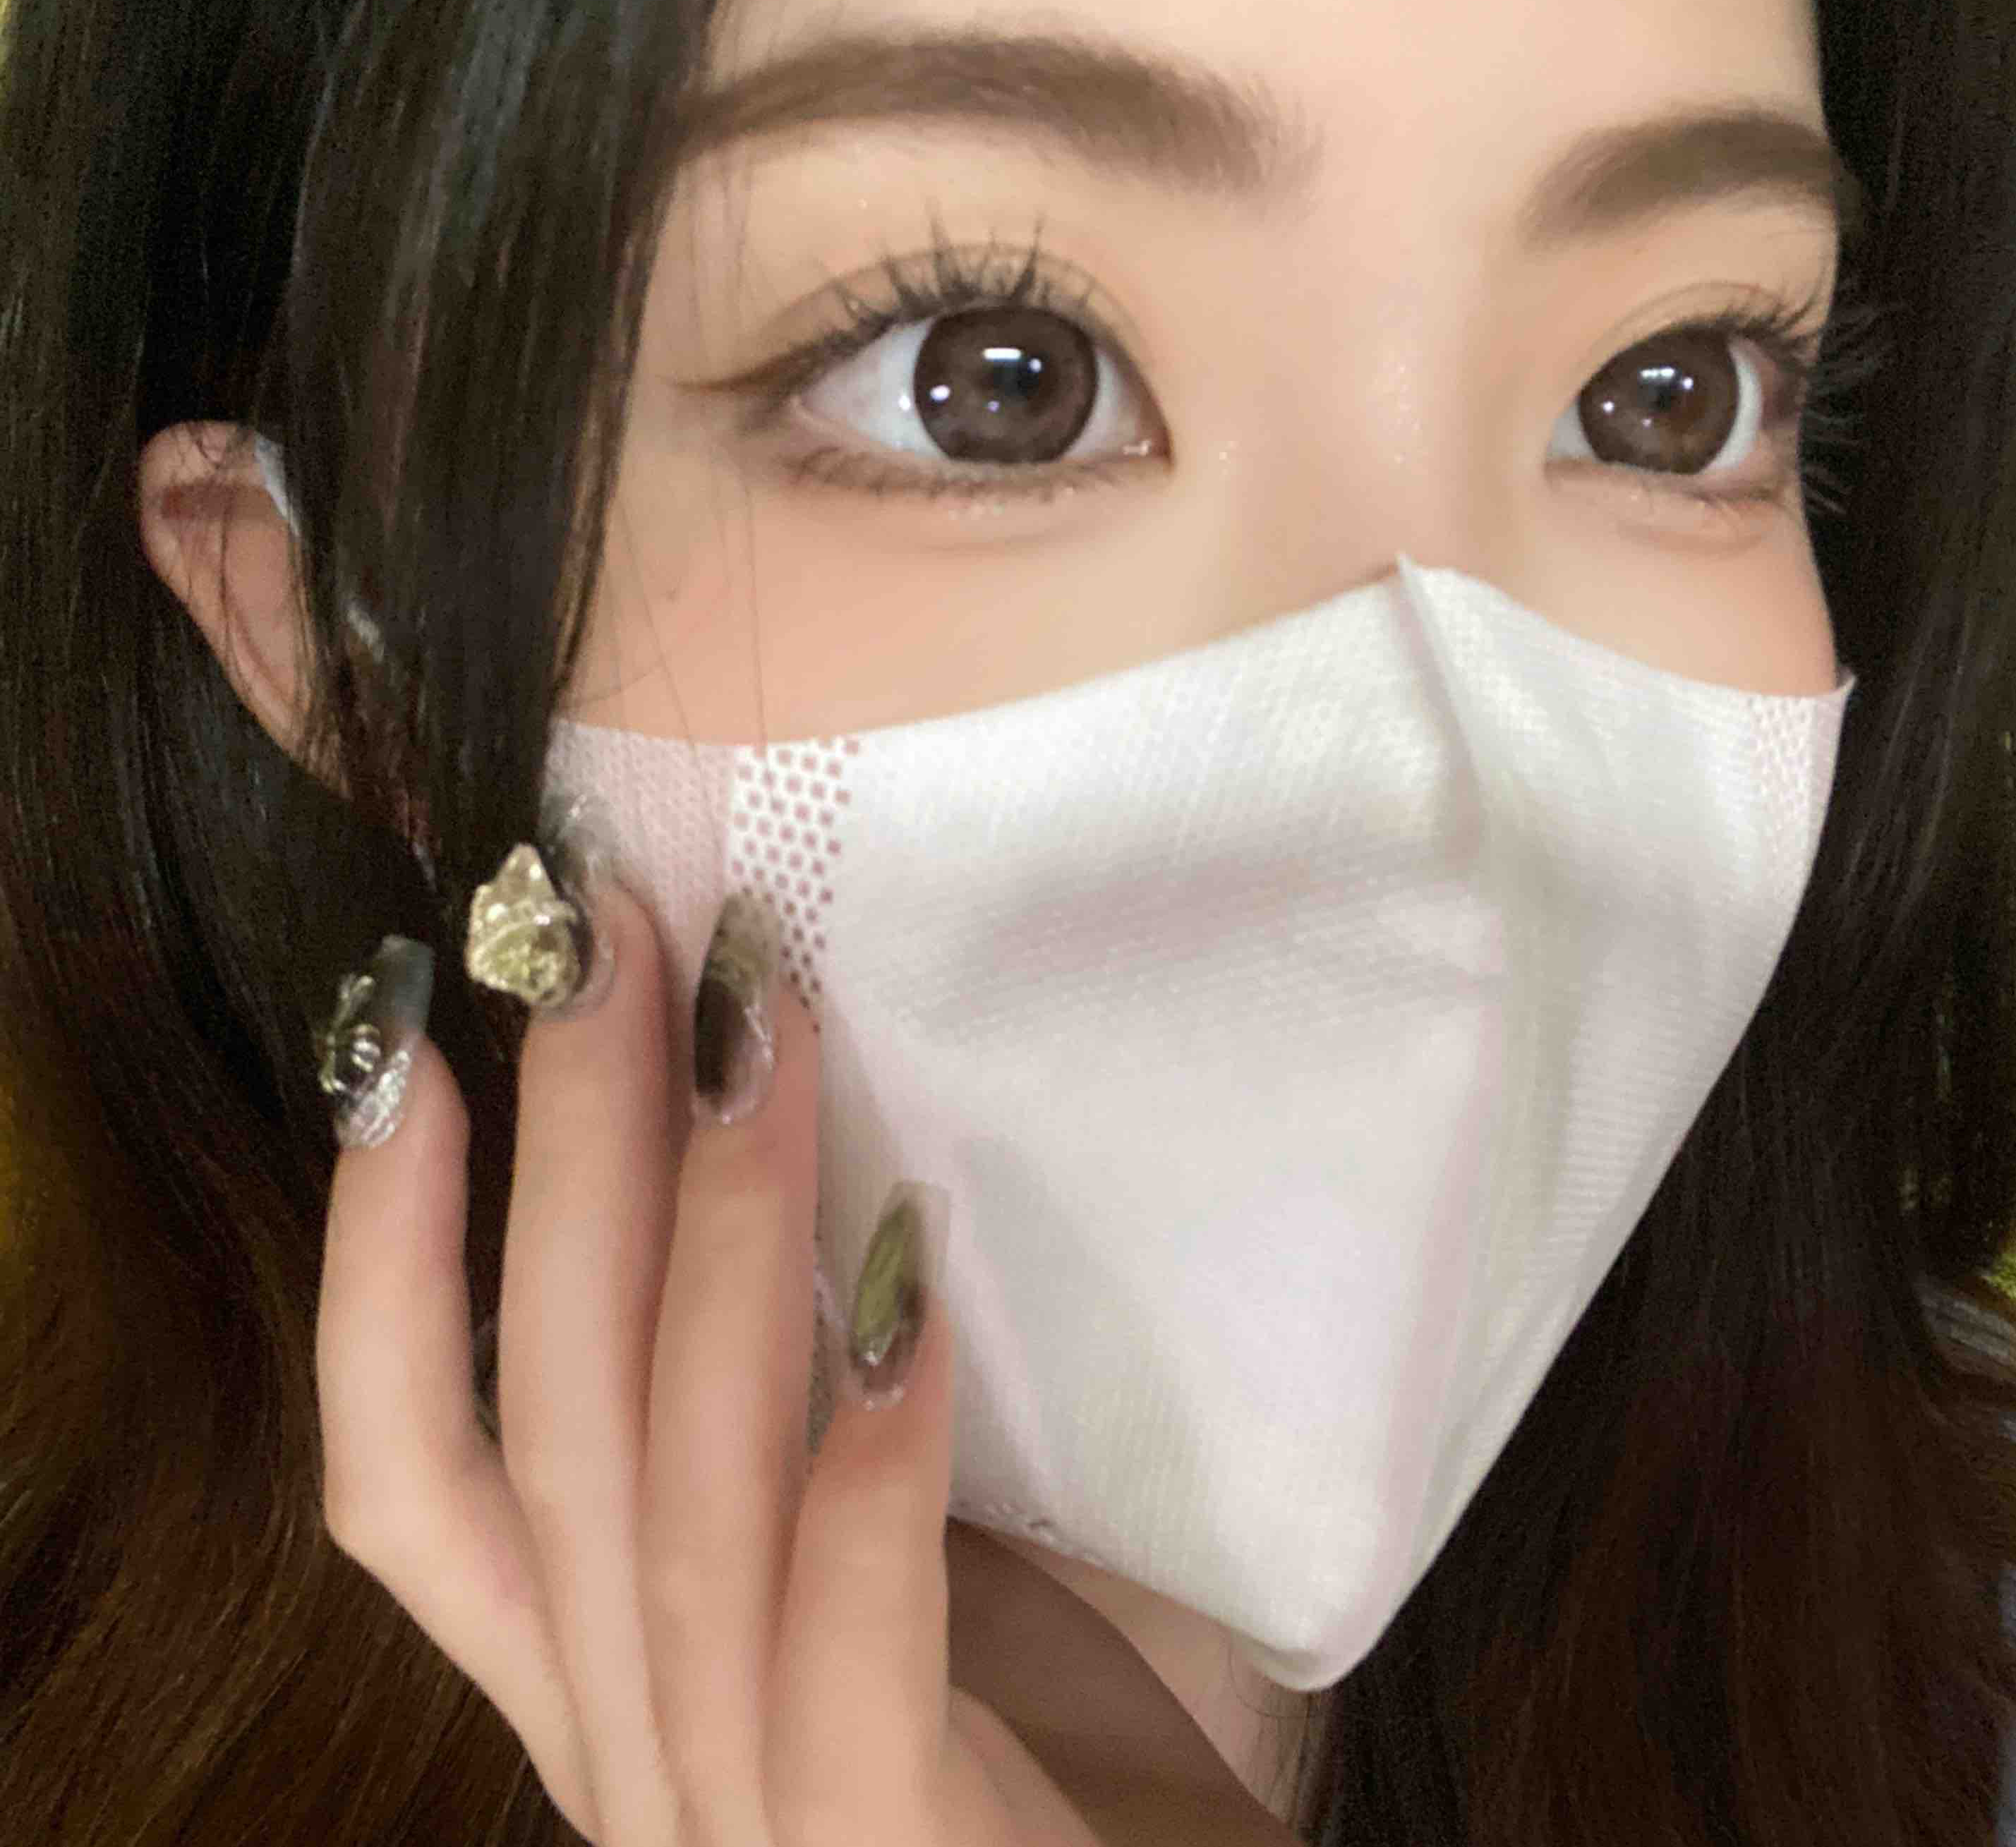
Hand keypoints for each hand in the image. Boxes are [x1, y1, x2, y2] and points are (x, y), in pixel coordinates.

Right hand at [314, 877, 1108, 1845]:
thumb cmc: (1052, 1705)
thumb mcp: (888, 1530)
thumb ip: (814, 1382)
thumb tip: (827, 1111)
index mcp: (601, 1659)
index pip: (411, 1469)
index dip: (375, 1258)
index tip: (405, 1035)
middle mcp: (627, 1736)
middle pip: (541, 1426)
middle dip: (564, 1158)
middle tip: (607, 939)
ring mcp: (736, 1811)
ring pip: (671, 1507)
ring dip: (711, 1247)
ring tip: (760, 1039)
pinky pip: (844, 1654)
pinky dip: (862, 1477)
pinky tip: (911, 1304)